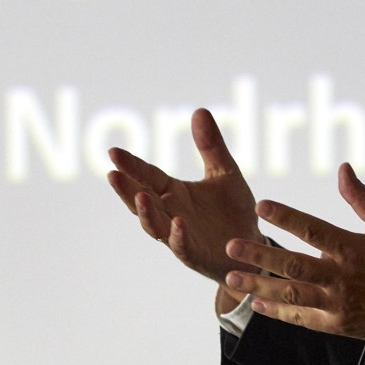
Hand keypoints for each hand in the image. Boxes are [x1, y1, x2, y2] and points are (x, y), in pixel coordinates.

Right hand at [107, 109, 264, 308]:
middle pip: (141, 200)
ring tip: (140, 196)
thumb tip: (199, 110)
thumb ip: (211, 146)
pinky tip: (178, 224)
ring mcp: (179, 235)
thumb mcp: (225, 172)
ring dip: (146, 212)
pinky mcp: (195, 254)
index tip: (113, 152)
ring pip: (154, 225)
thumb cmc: (233, 210)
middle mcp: (170, 212)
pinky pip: (183, 246)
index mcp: (173, 191)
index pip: (147, 175)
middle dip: (127, 188)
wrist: (251, 245)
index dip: (131, 165)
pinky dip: (178, 236)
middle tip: (113, 173)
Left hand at [222, 163, 364, 351]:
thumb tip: (343, 169)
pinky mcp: (336, 324)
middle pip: (293, 264)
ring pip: (291, 293)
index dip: (286, 217)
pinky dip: (277, 311)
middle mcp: (341, 276)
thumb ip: (360, 198)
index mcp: (352, 248)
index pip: (313, 229)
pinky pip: (301, 317)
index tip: (262, 206)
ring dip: (259, 285)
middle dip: (260, 254)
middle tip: (231, 245)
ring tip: (232, 276)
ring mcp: (337, 303)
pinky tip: (257, 302)